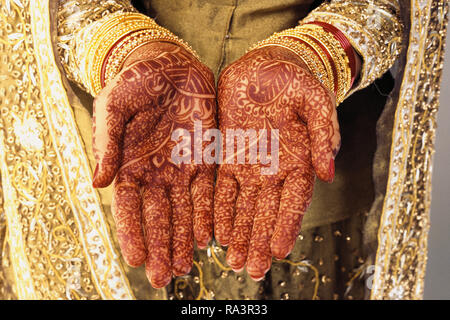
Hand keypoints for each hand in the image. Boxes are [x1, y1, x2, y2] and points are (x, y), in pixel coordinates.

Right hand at [92, 42, 215, 287]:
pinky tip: (209, 236)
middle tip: (166, 277)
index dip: (132, 234)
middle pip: (158, 217)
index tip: (137, 260)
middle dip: (161, 246)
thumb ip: (106, 143)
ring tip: (187, 265)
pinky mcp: (205, 158)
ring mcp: (181, 168)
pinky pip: (207, 191)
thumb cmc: (135, 82)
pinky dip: (207, 214)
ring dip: (184, 238)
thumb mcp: (114, 107)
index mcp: (130, 165)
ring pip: (183, 211)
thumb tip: (96, 183)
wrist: (170, 64)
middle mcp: (155, 173)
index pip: (129, 208)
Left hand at [214, 46, 340, 279]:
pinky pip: (222, 187)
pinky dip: (220, 210)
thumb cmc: (296, 81)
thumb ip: (324, 135)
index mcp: (299, 161)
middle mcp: (274, 169)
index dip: (286, 226)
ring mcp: (250, 164)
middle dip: (259, 241)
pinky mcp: (228, 155)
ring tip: (234, 260)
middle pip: (266, 212)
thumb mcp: (317, 102)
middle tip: (253, 269)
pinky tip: (217, 232)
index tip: (279, 251)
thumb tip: (328, 173)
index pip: (294, 201)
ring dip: (239, 234)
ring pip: (243, 207)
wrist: (268, 65)